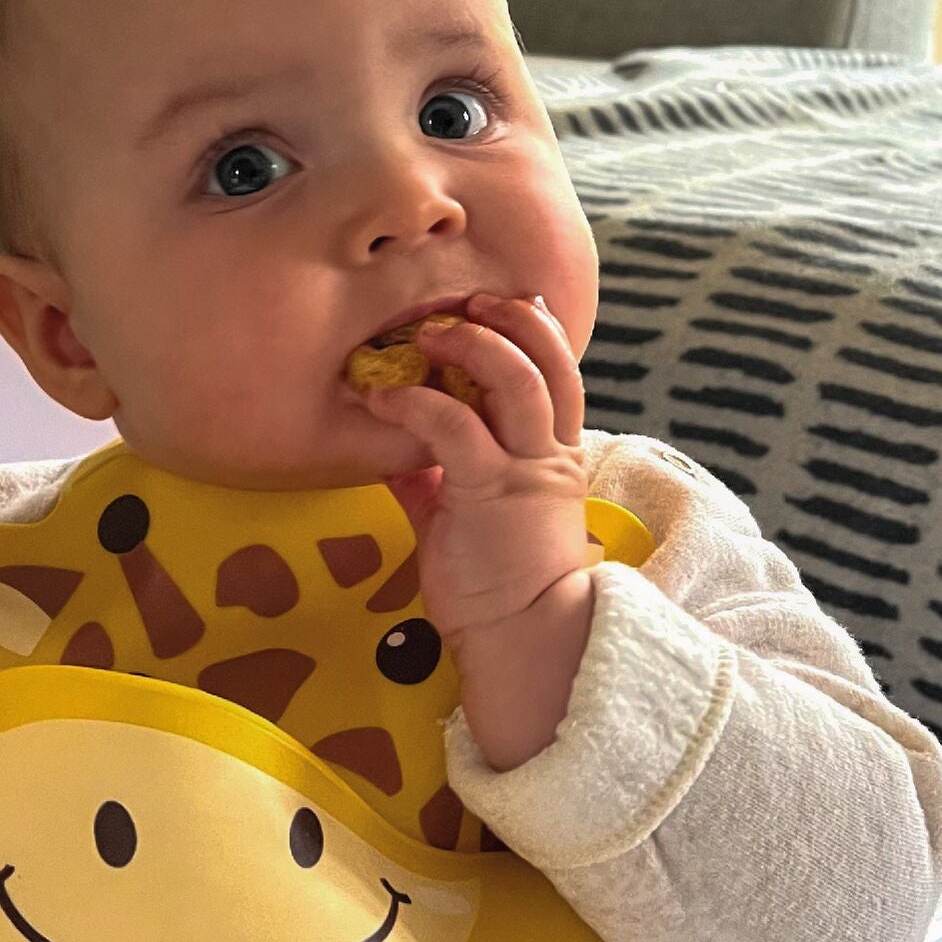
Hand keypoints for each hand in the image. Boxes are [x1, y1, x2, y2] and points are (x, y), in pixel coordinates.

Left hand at [360, 293, 589, 646]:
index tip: (503, 305)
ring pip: (517, 379)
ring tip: (429, 334)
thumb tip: (398, 454)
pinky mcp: (489, 491)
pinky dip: (414, 402)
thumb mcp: (466, 518)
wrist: (521, 639)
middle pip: (549, 362)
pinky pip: (452, 425)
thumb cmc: (498, 587)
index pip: (560, 375)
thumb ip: (439, 480)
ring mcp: (524, 470)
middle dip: (511, 320)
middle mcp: (549, 454)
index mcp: (554, 456)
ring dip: (473, 343)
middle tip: (468, 302)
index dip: (536, 332)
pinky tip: (381, 399)